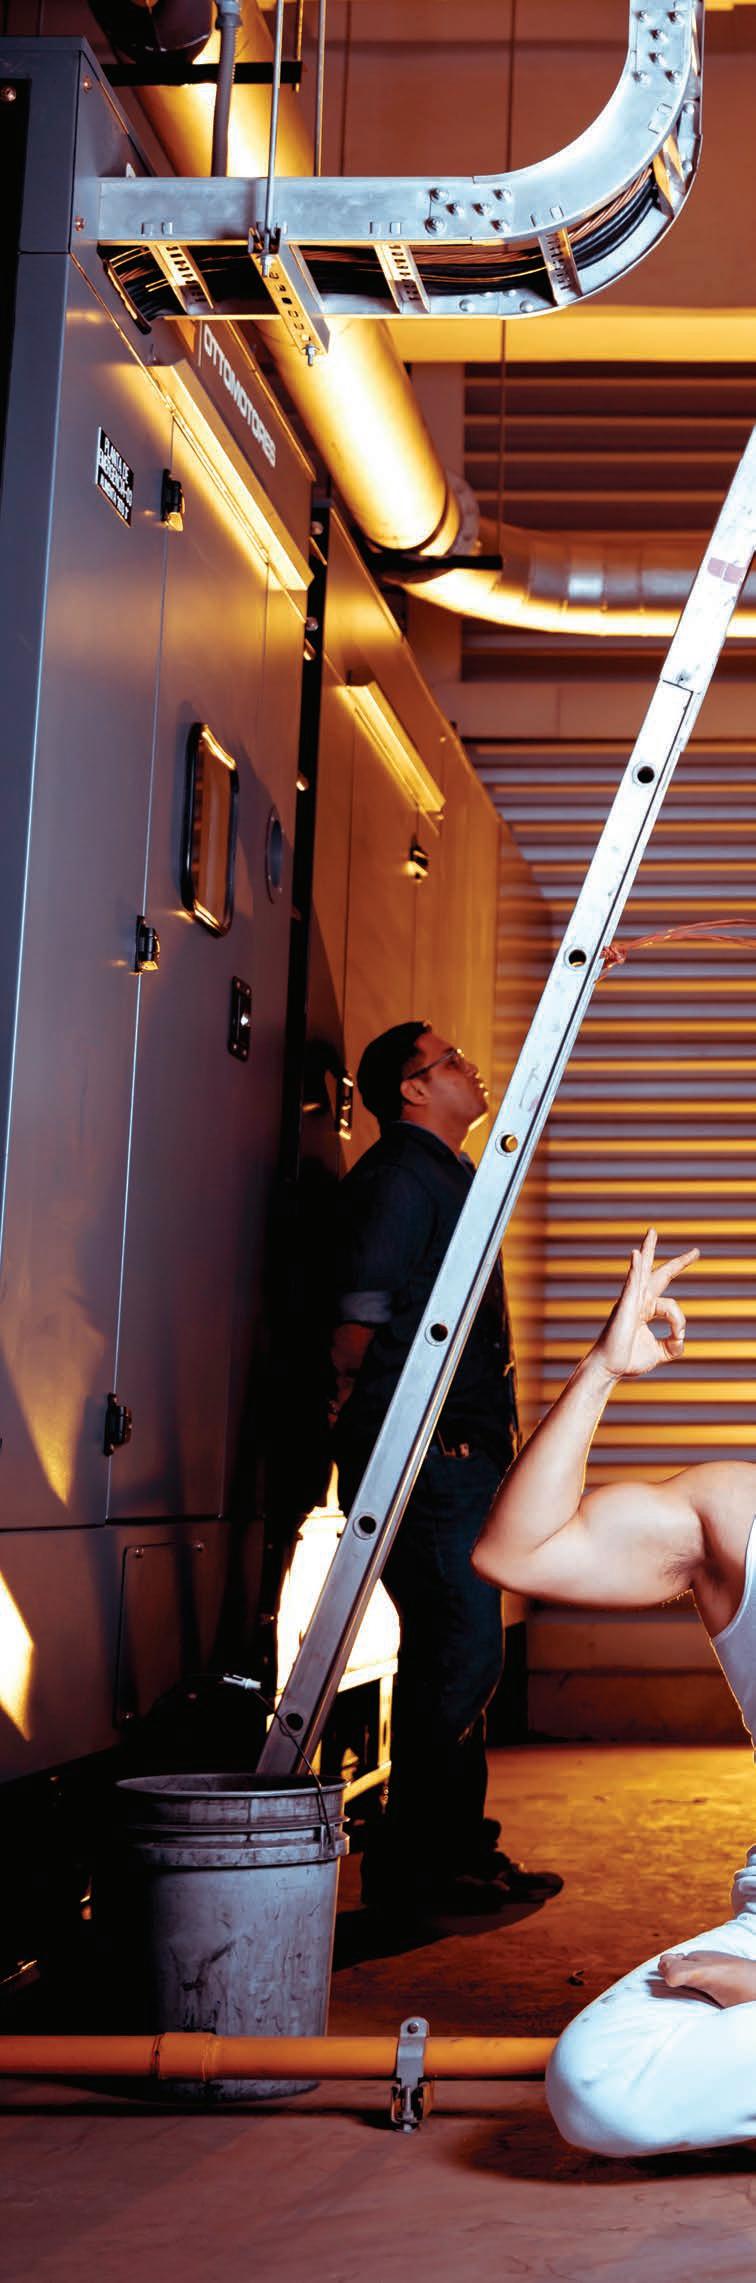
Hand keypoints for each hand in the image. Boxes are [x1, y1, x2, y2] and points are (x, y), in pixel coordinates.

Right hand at [593, 1228, 698, 1381]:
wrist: (609, 1368)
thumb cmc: (628, 1360)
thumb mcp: (661, 1352)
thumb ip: (675, 1343)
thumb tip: (681, 1334)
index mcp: (645, 1310)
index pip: (670, 1302)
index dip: (680, 1319)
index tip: (679, 1333)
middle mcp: (639, 1301)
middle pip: (658, 1275)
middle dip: (677, 1263)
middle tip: (695, 1251)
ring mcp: (631, 1302)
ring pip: (643, 1272)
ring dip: (648, 1250)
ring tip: (652, 1233)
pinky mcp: (625, 1306)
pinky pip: (632, 1284)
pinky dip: (634, 1269)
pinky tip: (635, 1254)